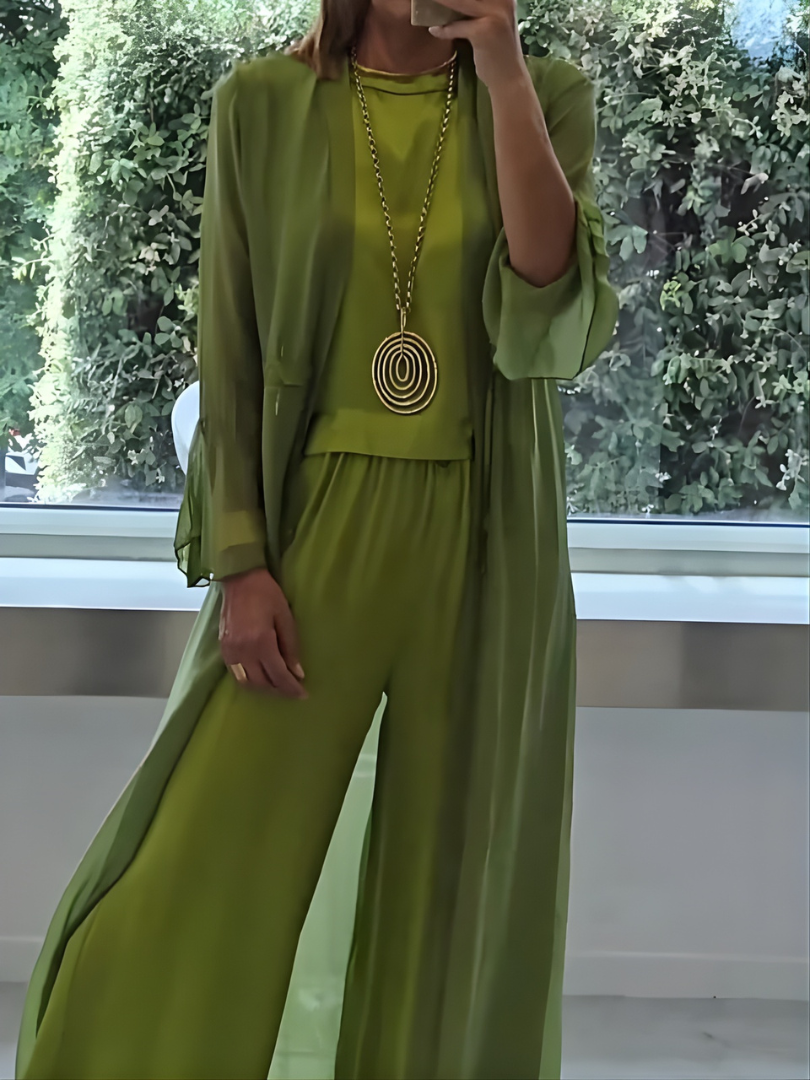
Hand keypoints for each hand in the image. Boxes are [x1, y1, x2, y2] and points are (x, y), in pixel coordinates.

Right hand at [219, 567, 307, 698]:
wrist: (240, 578)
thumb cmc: (267, 593)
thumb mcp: (285, 617)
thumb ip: (291, 647)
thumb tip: (297, 673)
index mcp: (261, 642)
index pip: (278, 675)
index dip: (291, 688)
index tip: (303, 695)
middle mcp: (243, 651)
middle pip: (262, 683)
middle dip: (279, 690)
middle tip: (292, 690)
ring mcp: (230, 651)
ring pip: (246, 682)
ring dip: (263, 688)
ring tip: (278, 686)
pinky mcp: (222, 648)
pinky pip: (235, 674)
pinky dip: (249, 680)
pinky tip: (260, 677)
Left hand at [427, 0, 527, 93]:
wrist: (509, 80)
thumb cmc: (497, 52)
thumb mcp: (489, 22)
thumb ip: (475, 8)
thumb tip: (445, 3)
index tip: (440, 0)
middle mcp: (502, 0)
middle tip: (426, 0)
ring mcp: (495, 14)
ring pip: (459, 2)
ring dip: (439, 3)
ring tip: (424, 3)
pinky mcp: (484, 31)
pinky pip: (456, 26)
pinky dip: (444, 29)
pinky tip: (434, 30)